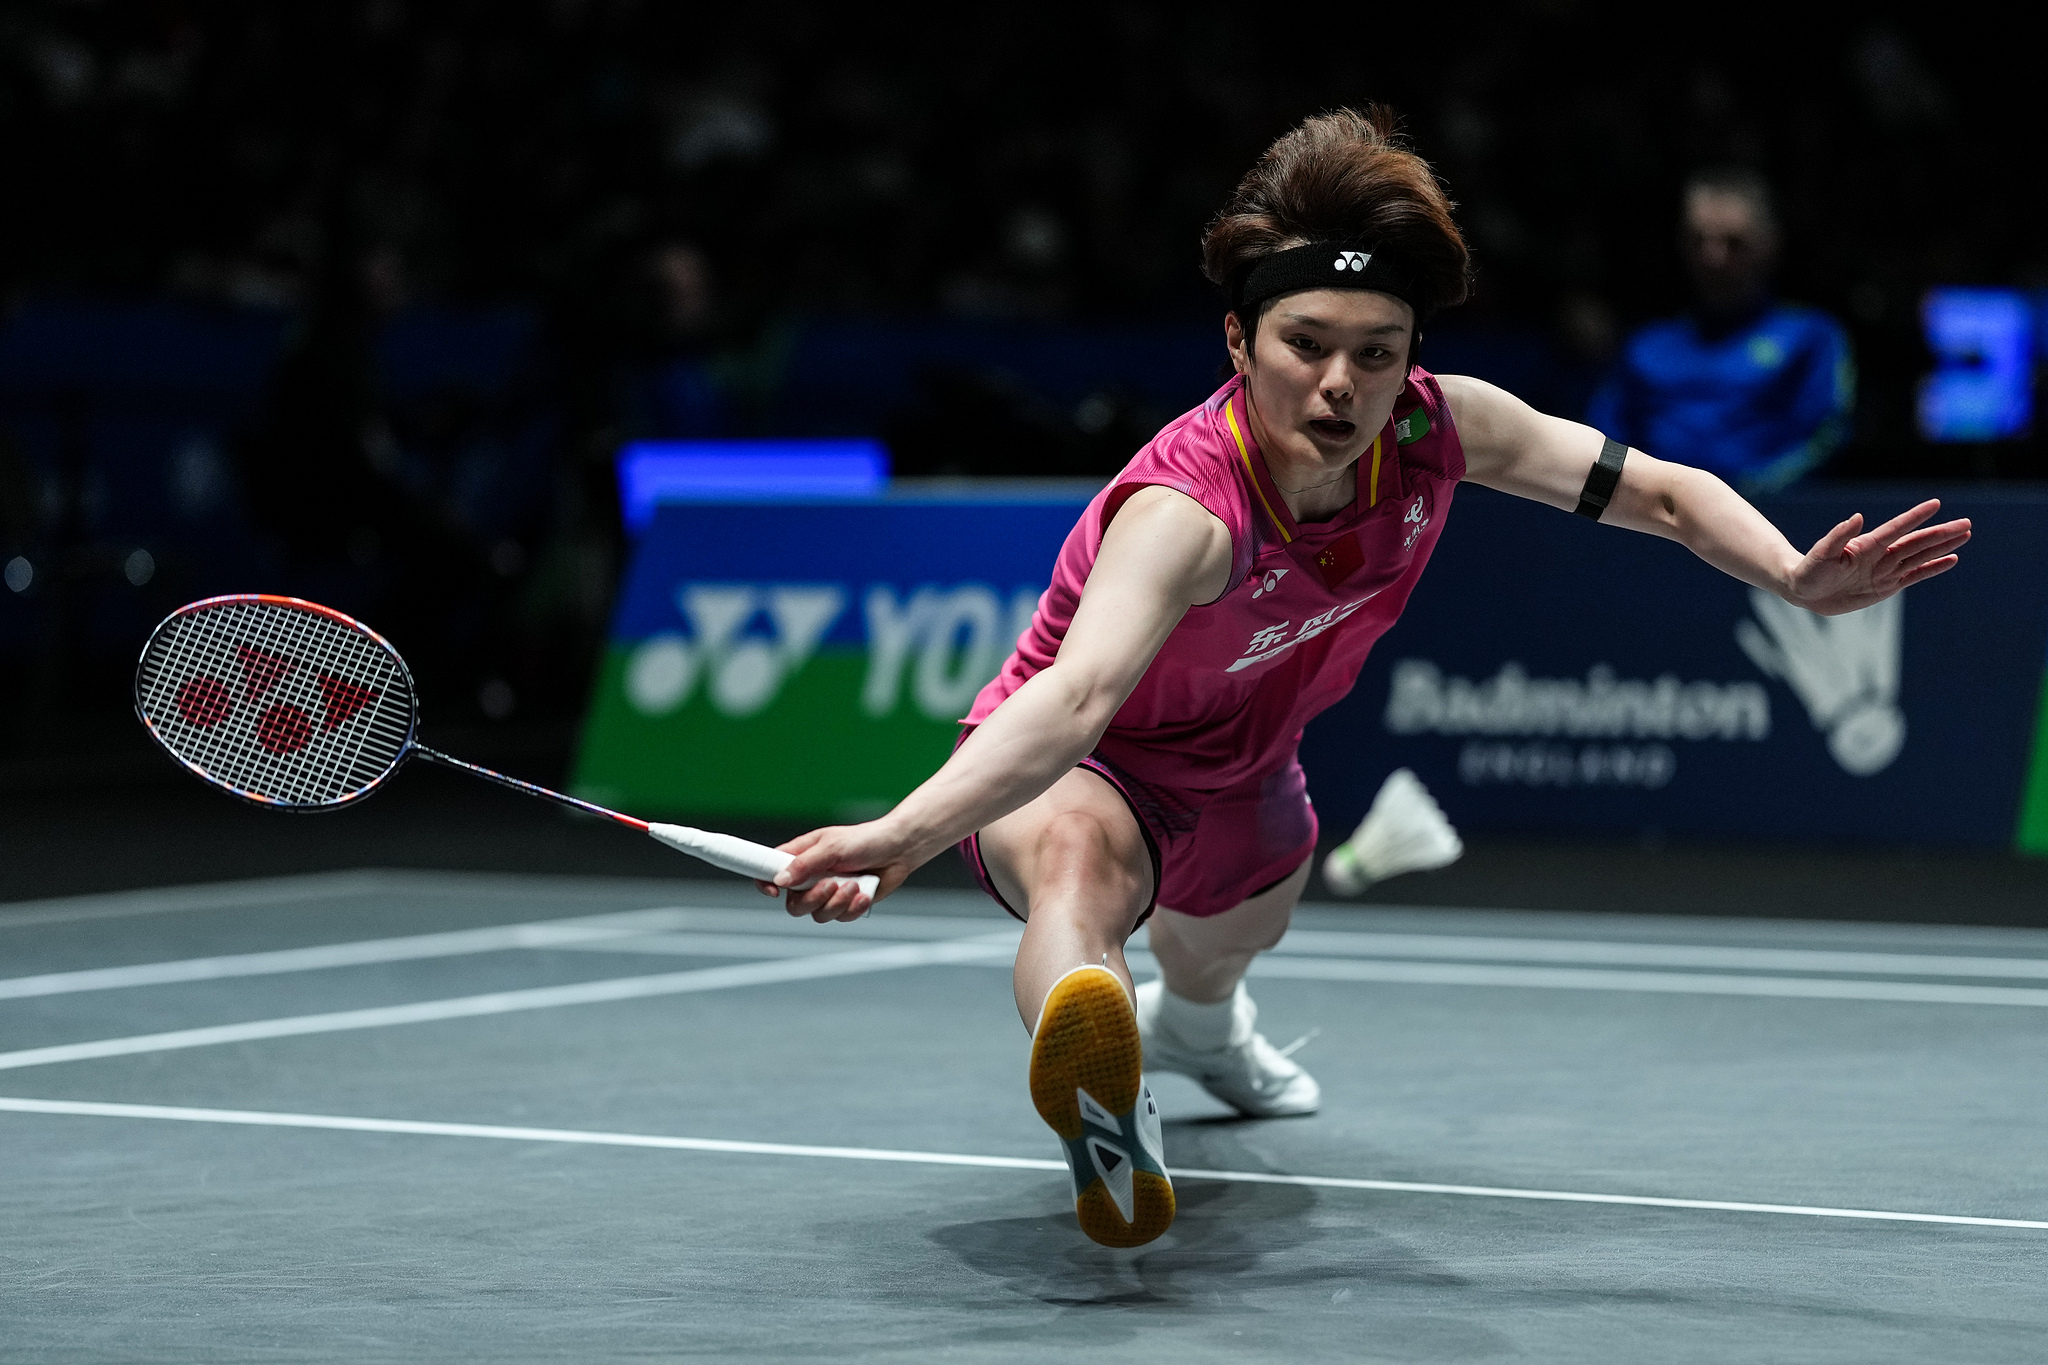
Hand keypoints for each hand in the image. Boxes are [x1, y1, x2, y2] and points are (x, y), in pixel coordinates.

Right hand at [755, 819, 927, 922]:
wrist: (898, 850)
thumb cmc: (865, 840)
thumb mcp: (833, 846)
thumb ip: (805, 863)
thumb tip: (780, 879)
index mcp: (800, 857)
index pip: (770, 872)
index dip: (766, 884)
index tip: (775, 891)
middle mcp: (810, 877)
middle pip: (794, 904)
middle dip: (813, 899)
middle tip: (831, 885)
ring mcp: (828, 893)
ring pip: (818, 914)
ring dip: (838, 902)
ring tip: (855, 884)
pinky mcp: (846, 905)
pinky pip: (840, 918)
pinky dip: (853, 907)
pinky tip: (864, 893)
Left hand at [1785, 499, 1969, 616]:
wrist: (1805, 591)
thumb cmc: (1810, 570)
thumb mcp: (1822, 554)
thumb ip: (1838, 536)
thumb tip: (1857, 517)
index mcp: (1867, 545)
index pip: (1897, 528)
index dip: (1915, 517)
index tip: (1935, 503)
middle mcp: (1881, 555)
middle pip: (1917, 542)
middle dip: (1942, 533)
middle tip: (1967, 522)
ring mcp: (1886, 570)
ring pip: (1921, 556)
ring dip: (1943, 546)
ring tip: (1965, 534)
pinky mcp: (1887, 586)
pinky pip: (1915, 575)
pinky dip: (1933, 568)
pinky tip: (1951, 559)